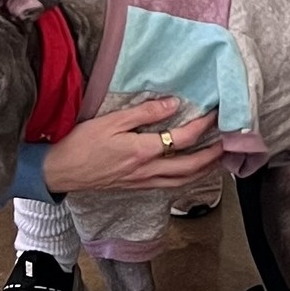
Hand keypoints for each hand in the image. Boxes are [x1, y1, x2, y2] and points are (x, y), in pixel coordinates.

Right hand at [39, 96, 223, 194]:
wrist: (59, 172)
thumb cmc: (80, 144)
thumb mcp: (110, 122)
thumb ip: (144, 113)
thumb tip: (174, 104)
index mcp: (143, 152)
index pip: (183, 138)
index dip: (203, 126)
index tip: (215, 113)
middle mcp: (148, 171)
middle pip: (191, 167)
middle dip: (213, 155)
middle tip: (230, 143)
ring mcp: (143, 182)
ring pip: (183, 181)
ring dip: (204, 171)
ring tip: (217, 160)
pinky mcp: (136, 186)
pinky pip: (170, 186)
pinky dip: (186, 179)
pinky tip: (189, 172)